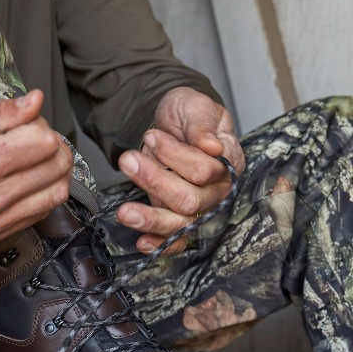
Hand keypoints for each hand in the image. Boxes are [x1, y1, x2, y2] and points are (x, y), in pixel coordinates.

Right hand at [0, 89, 72, 240]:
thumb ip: (2, 111)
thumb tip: (36, 101)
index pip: (45, 143)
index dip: (41, 126)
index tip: (26, 122)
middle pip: (56, 168)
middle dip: (53, 147)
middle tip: (33, 137)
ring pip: (56, 194)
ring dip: (55, 172)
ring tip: (35, 158)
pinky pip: (41, 213)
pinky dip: (43, 193)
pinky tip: (26, 179)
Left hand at [116, 86, 243, 254]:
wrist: (173, 124)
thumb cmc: (189, 115)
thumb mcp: (197, 107)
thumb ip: (202, 126)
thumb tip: (212, 147)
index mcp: (228, 164)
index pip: (205, 171)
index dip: (176, 156)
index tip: (152, 136)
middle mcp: (216, 191)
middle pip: (191, 201)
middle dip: (156, 182)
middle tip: (128, 160)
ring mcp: (198, 208)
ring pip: (180, 223)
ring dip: (151, 219)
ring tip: (125, 212)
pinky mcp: (179, 218)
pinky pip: (176, 240)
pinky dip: (161, 244)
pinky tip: (143, 243)